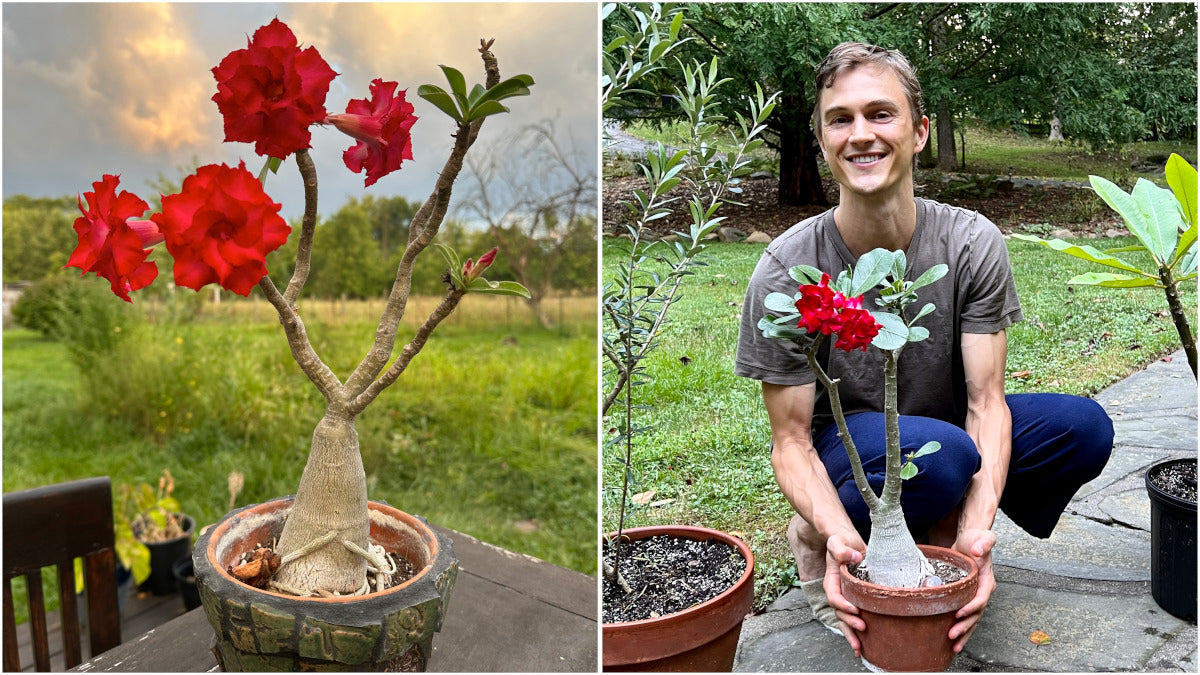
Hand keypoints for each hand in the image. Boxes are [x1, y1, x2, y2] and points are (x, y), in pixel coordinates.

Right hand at [823, 533, 866, 656]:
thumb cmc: (841, 541)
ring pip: (843, 619)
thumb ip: (842, 549)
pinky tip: (863, 644)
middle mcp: (836, 591)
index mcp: (831, 580)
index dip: (843, 604)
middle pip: (838, 612)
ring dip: (850, 633)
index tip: (856, 609)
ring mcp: (844, 596)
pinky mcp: (854, 599)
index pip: (834, 595)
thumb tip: (854, 557)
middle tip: (862, 628)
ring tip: (859, 647)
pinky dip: (855, 630)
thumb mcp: (838, 541)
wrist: (846, 542)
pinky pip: (852, 616)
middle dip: (848, 623)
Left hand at [950, 528, 996, 652]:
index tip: (959, 613)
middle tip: (952, 635)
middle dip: (966, 626)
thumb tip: (979, 551)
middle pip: (976, 614)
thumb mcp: (981, 537)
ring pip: (972, 620)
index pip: (981, 598)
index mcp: (987, 580)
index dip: (971, 607)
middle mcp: (983, 592)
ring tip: (954, 645)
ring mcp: (975, 597)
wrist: (971, 542)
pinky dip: (960, 628)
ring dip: (964, 633)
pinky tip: (951, 639)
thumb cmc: (975, 540)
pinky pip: (965, 616)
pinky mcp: (966, 598)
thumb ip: (984, 542)